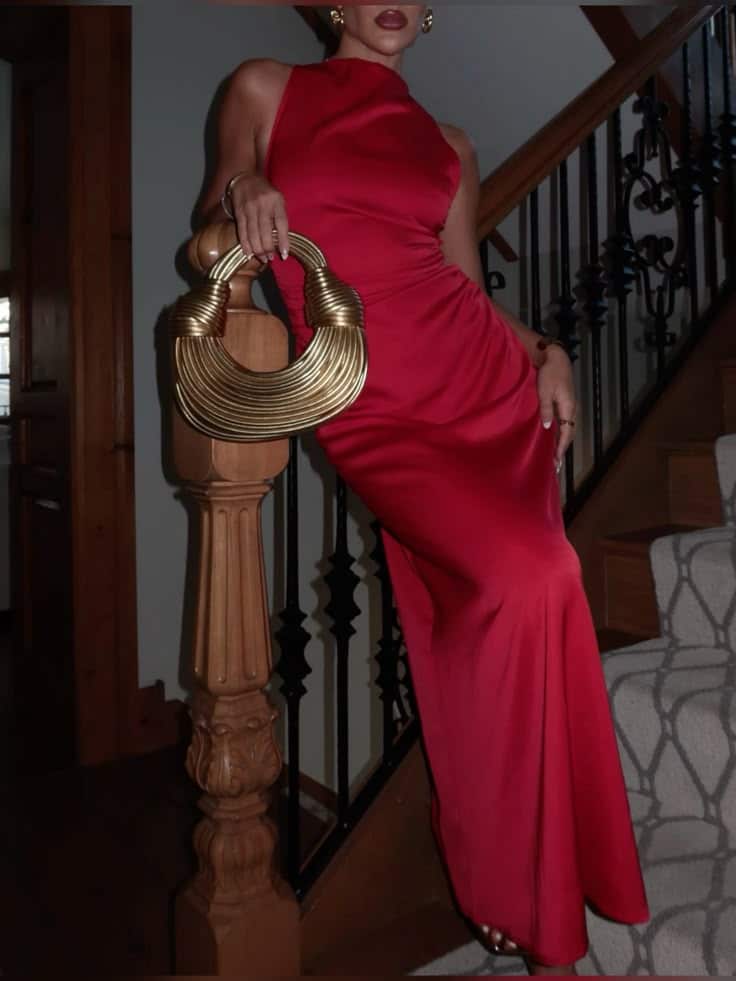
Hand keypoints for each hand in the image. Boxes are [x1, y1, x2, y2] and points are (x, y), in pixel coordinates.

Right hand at [226, 173, 288, 263]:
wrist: (244, 177)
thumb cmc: (266, 193)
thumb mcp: (278, 200)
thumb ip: (280, 217)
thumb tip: (281, 242)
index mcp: (276, 201)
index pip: (282, 223)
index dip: (283, 241)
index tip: (284, 255)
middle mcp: (263, 204)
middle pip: (265, 231)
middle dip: (268, 249)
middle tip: (270, 259)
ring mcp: (249, 208)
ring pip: (253, 234)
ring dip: (258, 250)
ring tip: (263, 259)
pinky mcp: (239, 212)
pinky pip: (242, 231)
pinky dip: (245, 244)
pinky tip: (249, 254)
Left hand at [537, 346, 576, 468]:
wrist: (556, 357)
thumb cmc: (549, 373)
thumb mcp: (544, 391)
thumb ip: (546, 410)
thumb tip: (547, 428)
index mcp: (568, 408)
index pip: (566, 433)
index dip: (561, 448)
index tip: (556, 462)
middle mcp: (572, 409)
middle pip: (569, 434)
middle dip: (562, 450)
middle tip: (555, 465)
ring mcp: (570, 406)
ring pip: (567, 429)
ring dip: (562, 442)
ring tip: (555, 456)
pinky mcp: (566, 403)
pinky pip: (565, 422)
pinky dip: (561, 433)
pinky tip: (554, 438)